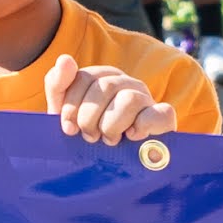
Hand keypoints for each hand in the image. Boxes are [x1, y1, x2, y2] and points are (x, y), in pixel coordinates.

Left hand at [45, 55, 173, 146]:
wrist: (114, 163)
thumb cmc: (89, 134)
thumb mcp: (65, 112)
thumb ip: (58, 84)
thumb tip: (65, 59)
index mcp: (102, 77)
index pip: (84, 78)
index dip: (71, 106)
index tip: (68, 128)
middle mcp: (125, 82)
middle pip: (104, 87)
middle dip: (89, 118)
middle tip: (90, 137)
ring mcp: (146, 98)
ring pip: (129, 100)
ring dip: (112, 126)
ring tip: (109, 140)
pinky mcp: (163, 117)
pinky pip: (159, 113)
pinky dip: (142, 127)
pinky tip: (132, 138)